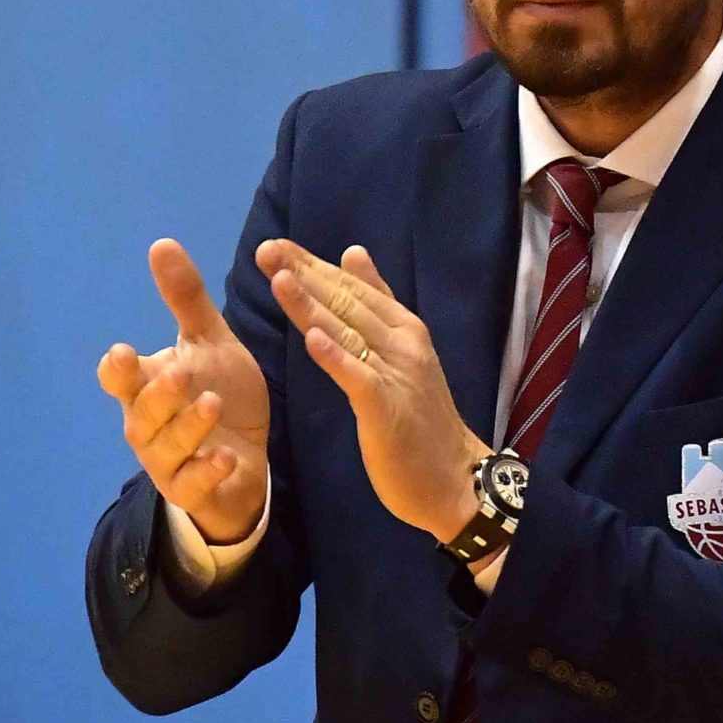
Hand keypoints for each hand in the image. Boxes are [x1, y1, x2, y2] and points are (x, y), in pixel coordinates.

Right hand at [97, 238, 270, 543]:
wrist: (246, 456)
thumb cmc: (220, 393)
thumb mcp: (208, 343)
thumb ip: (185, 299)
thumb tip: (161, 243)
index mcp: (146, 388)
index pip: (118, 380)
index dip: (117, 369)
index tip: (124, 353)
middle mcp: (149, 427)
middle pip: (141, 414)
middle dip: (159, 394)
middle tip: (182, 372)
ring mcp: (169, 462)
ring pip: (166, 448)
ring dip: (188, 427)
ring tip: (213, 404)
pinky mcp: (193, 490)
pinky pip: (192, 485)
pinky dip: (208, 472)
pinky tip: (227, 457)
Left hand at [255, 238, 490, 540]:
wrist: (455, 476)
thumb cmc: (421, 418)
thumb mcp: (402, 351)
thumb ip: (378, 303)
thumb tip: (353, 253)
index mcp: (403, 328)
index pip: (353, 288)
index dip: (313, 266)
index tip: (276, 246)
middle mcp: (403, 342)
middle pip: (346, 302)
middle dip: (304, 274)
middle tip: (267, 250)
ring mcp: (397, 373)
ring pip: (348, 332)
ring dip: (312, 304)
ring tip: (279, 278)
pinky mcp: (387, 407)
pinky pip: (358, 376)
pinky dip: (335, 356)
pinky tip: (311, 338)